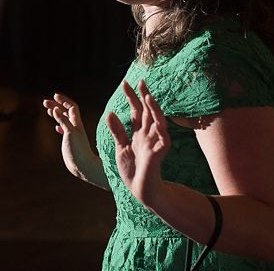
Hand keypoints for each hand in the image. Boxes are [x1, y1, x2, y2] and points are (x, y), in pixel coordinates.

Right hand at [43, 93, 97, 180]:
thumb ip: (63, 121)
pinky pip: (64, 131)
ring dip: (56, 113)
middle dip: (56, 105)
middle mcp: (75, 127)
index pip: (71, 106)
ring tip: (48, 110)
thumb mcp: (70, 133)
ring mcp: (72, 134)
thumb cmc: (79, 151)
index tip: (54, 96)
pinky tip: (56, 127)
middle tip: (45, 102)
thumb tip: (55, 108)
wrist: (84, 167)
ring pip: (64, 120)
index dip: (63, 100)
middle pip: (66, 111)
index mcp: (76, 123)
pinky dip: (60, 126)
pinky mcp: (70, 142)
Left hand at [105, 80, 168, 206]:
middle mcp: (147, 135)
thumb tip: (109, 113)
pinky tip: (157, 118)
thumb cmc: (132, 171)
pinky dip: (160, 129)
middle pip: (146, 112)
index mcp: (137, 133)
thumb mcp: (121, 148)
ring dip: (154, 109)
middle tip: (139, 81)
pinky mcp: (160, 154)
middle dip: (144, 96)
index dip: (131, 97)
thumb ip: (117, 131)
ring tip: (148, 96)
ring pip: (157, 121)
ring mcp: (155, 143)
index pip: (135, 111)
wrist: (140, 191)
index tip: (124, 83)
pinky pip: (164, 139)